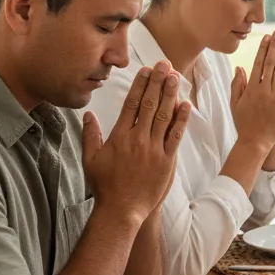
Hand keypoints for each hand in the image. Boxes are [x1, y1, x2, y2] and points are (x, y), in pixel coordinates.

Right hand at [84, 61, 191, 222]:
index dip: (140, 85)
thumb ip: (90, 135)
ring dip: (170, 94)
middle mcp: (137, 139)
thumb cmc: (105, 186)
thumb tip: (88, 114)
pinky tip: (185, 104)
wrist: (122, 210)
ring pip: (163, 116)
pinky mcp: (167, 161)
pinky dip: (181, 119)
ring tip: (175, 76)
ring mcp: (153, 149)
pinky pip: (175, 136)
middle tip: (164, 64)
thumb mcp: (90, 159)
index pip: (131, 104)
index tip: (145, 71)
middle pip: (149, 104)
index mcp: (119, 136)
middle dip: (157, 82)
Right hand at [230, 31, 274, 153]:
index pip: (258, 64)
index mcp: (250, 89)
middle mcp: (263, 90)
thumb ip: (237, 85)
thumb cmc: (244, 123)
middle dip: (274, 47)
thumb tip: (239, 67)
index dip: (263, 49)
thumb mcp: (235, 104)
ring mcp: (274, 96)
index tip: (266, 37)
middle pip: (270, 64)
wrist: (255, 142)